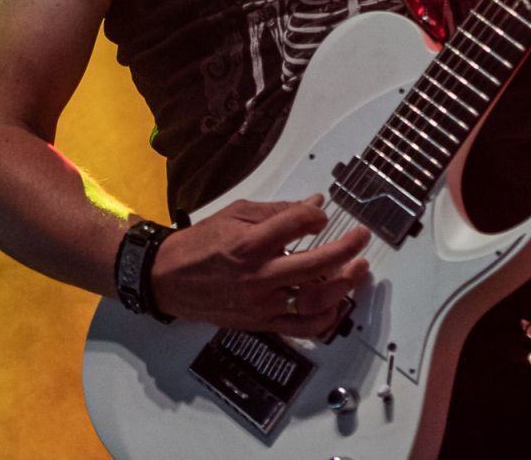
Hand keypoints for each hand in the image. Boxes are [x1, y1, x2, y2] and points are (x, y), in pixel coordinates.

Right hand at [148, 194, 369, 337]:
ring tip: (359, 269)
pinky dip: (324, 318)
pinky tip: (337, 304)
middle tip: (362, 237)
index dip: (317, 215)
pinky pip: (300, 327)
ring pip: (313, 300)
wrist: (167, 279)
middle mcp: (258, 275)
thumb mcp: (236, 214)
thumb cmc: (201, 243)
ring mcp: (260, 303)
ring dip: (343, 285)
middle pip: (314, 264)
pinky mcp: (260, 323)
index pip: (298, 223)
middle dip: (346, 249)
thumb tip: (315, 203)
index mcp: (249, 242)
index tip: (321, 214)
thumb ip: (278, 211)